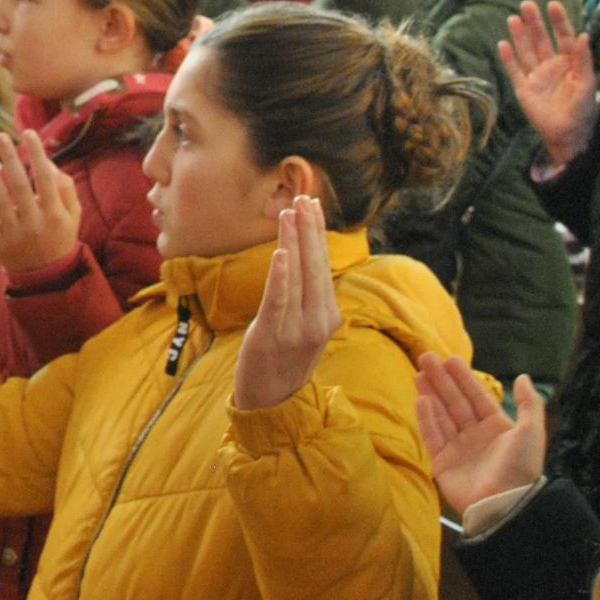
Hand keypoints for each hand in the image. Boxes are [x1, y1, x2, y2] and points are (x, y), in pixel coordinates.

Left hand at [0, 130, 79, 273]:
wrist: (45, 276)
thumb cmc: (60, 237)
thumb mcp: (73, 215)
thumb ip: (65, 188)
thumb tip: (47, 161)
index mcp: (55, 214)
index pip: (44, 177)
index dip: (36, 153)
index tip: (28, 133)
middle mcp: (34, 223)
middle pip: (19, 183)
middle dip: (9, 157)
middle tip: (0, 136)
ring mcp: (15, 234)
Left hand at [233, 197, 342, 410]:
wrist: (272, 402)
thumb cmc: (284, 359)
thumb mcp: (303, 326)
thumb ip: (306, 297)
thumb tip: (302, 258)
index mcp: (328, 314)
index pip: (323, 264)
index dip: (317, 233)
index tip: (312, 204)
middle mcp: (319, 320)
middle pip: (315, 264)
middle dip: (309, 228)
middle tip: (303, 197)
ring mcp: (298, 329)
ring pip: (298, 276)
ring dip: (294, 241)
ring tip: (290, 212)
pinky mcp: (273, 336)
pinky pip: (279, 301)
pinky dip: (281, 276)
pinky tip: (281, 253)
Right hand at [414, 352, 545, 515]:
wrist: (504, 503)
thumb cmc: (520, 467)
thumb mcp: (532, 431)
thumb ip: (529, 403)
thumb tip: (523, 377)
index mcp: (497, 428)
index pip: (477, 397)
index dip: (464, 378)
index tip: (450, 359)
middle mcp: (476, 436)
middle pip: (455, 402)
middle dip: (442, 380)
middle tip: (427, 358)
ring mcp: (458, 449)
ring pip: (441, 415)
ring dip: (430, 394)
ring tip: (419, 374)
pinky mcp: (442, 463)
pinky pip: (433, 436)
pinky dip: (426, 418)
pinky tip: (420, 400)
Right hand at [497, 0, 598, 166]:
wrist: (566, 135)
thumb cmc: (582, 110)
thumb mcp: (587, 84)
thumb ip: (583, 60)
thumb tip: (584, 35)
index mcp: (570, 63)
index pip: (564, 37)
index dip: (559, 21)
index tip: (553, 5)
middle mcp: (552, 65)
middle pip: (541, 39)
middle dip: (535, 22)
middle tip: (526, 4)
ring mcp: (537, 76)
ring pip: (526, 51)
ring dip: (520, 35)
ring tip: (513, 19)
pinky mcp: (524, 89)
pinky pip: (514, 70)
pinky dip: (508, 58)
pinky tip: (503, 44)